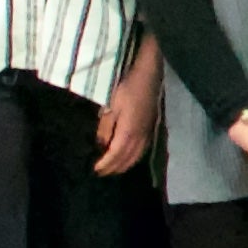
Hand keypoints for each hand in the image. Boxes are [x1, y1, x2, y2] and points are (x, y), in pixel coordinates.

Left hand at [94, 48, 161, 175]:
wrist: (149, 74)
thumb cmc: (127, 87)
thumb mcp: (111, 105)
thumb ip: (105, 127)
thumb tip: (101, 144)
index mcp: (128, 130)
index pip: (116, 154)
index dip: (106, 164)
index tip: (95, 170)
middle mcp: (140, 135)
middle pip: (127, 158)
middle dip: (114, 168)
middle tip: (102, 173)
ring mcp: (148, 132)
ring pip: (137, 156)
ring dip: (125, 165)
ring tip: (114, 169)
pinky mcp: (151, 127)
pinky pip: (143, 149)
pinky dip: (134, 157)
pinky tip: (129, 157)